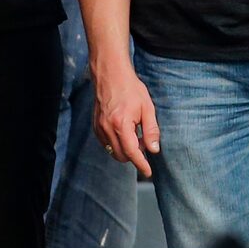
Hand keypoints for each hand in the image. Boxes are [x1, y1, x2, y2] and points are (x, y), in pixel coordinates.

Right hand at [94, 63, 160, 177]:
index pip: (132, 152)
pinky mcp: (95, 126)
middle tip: (144, 142)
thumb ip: (151, 130)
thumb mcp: (147, 108)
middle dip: (134, 155)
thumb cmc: (130, 89)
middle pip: (121, 155)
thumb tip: (154, 150)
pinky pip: (106, 144)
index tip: (148, 172)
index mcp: (121, 124)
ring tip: (134, 134)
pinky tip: (124, 132)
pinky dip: (116, 144)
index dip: (141, 164)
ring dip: (125, 150)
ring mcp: (99, 128)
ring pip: (113, 151)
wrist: (111, 75)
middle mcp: (107, 128)